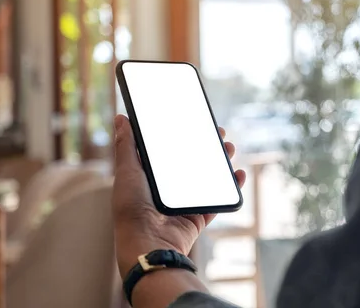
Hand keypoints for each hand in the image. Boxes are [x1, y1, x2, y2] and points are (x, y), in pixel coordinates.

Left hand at [112, 114, 245, 277]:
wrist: (148, 243)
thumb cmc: (131, 208)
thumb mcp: (127, 171)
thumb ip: (127, 145)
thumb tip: (121, 118)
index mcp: (150, 177)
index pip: (170, 151)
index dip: (183, 135)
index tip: (195, 121)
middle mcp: (169, 190)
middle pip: (192, 162)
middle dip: (207, 146)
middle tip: (218, 133)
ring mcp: (185, 203)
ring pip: (208, 178)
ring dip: (221, 163)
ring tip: (229, 148)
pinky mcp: (198, 216)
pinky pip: (219, 200)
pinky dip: (231, 187)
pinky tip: (238, 173)